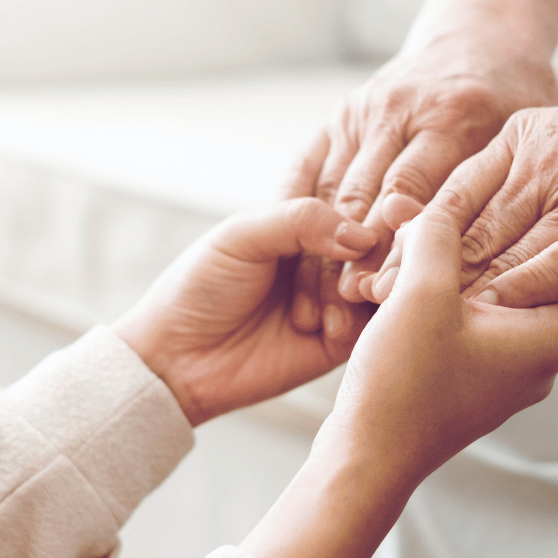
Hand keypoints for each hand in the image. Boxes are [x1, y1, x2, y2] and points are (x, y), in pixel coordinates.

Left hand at [114, 198, 378, 425]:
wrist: (178, 357)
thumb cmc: (199, 288)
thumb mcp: (244, 236)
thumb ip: (302, 221)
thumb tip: (364, 234)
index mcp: (301, 222)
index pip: (355, 199)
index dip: (364, 206)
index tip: (365, 216)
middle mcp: (325, 257)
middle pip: (374, 241)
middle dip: (359, 256)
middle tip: (337, 276)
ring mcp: (336, 298)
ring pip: (378, 279)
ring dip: (357, 287)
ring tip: (326, 304)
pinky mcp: (340, 342)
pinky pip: (372, 324)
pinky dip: (358, 320)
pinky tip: (329, 326)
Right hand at [240, 205, 557, 557]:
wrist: (367, 458)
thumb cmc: (403, 384)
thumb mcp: (421, 293)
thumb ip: (437, 237)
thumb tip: (439, 207)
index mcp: (546, 342)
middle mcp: (537, 364)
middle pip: (552, 292)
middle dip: (527, 250)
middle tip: (506, 210)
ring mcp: (503, 380)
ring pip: (509, 311)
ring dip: (483, 276)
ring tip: (450, 243)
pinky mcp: (470, 387)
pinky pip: (480, 332)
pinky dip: (461, 304)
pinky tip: (421, 283)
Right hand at [283, 43, 557, 331]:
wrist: (477, 38)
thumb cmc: (511, 102)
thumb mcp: (524, 141)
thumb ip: (502, 195)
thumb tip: (489, 270)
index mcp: (451, 116)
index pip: (411, 195)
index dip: (395, 251)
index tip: (385, 298)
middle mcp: (399, 109)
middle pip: (366, 198)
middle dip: (355, 258)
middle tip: (348, 310)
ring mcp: (361, 111)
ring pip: (331, 192)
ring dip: (322, 250)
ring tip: (321, 306)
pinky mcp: (337, 117)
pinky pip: (306, 174)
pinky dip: (301, 222)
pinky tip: (303, 266)